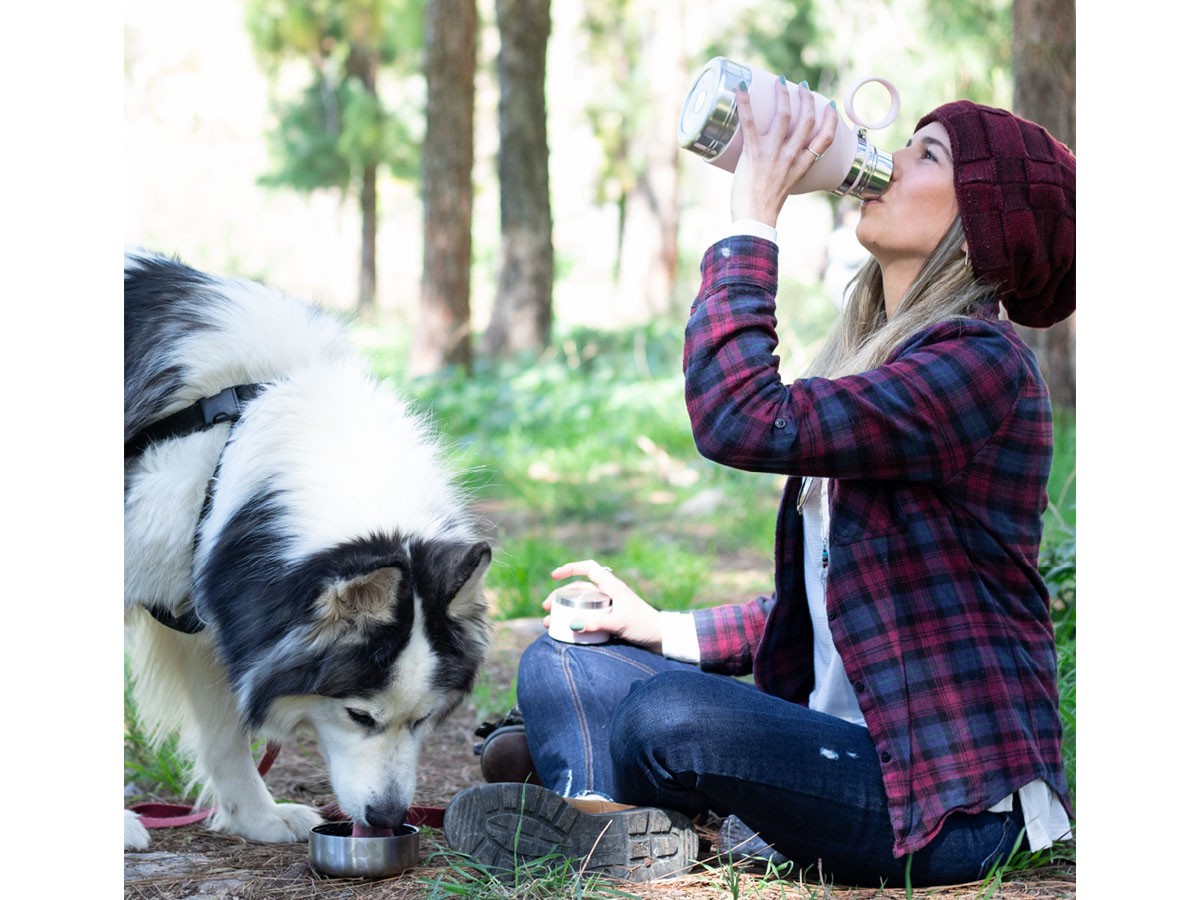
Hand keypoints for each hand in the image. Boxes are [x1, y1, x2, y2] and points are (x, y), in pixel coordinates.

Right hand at [542, 560, 663, 652]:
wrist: (663, 638)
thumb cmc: (644, 626)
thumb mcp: (619, 623)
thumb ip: (597, 623)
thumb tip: (574, 625)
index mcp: (612, 586)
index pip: (588, 568)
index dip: (570, 568)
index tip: (553, 577)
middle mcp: (609, 593)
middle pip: (579, 588)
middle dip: (561, 596)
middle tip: (546, 608)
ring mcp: (610, 606)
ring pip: (582, 603)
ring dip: (566, 610)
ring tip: (551, 622)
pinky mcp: (611, 618)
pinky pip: (589, 615)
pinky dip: (577, 620)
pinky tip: (568, 630)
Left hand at [730, 77, 838, 226]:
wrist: (755, 219)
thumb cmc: (765, 208)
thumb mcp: (785, 187)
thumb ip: (784, 172)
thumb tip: (773, 164)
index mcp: (801, 166)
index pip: (825, 139)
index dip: (830, 120)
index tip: (829, 105)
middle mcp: (790, 156)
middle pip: (805, 121)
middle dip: (806, 100)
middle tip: (802, 86)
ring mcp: (773, 154)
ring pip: (784, 116)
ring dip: (783, 95)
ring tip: (781, 81)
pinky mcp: (753, 154)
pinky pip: (750, 123)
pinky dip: (745, 103)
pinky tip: (741, 87)